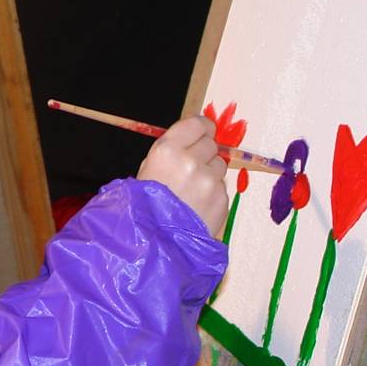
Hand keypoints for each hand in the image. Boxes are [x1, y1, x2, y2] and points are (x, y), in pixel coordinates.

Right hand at [138, 115, 229, 230]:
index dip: (202, 128)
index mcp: (168, 150)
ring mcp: (209, 181)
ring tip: (192, 190)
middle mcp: (191, 161)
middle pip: (211, 144)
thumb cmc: (144, 205)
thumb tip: (194, 140)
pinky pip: (221, 187)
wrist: (155, 241)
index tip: (203, 132)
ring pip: (219, 165)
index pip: (198, 124)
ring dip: (209, 173)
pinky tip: (197, 205)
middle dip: (203, 153)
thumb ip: (171, 151)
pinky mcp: (222, 198)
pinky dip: (213, 193)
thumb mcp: (148, 169)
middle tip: (191, 168)